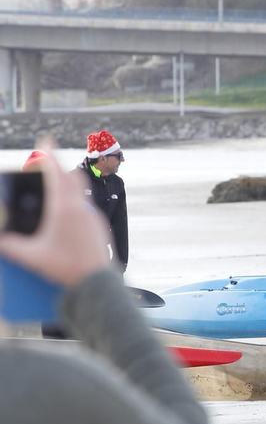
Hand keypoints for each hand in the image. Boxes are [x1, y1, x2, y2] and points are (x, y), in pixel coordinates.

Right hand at [0, 139, 112, 287]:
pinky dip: (74, 200)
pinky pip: (86, 206)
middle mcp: (82, 209)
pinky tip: (66, 211)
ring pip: (81, 192)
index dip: (49, 155)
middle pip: (72, 178)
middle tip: (46, 162)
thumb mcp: (33, 257)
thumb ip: (12, 247)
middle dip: (59, 167)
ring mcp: (93, 217)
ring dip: (68, 184)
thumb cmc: (67, 269)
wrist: (98, 284)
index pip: (56, 174)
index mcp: (65, 209)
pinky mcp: (99, 227)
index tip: (46, 139)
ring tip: (55, 183)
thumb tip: (1, 241)